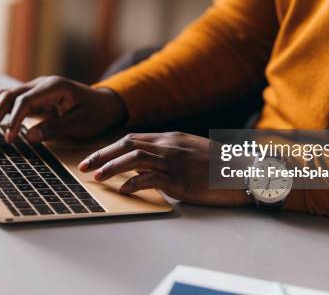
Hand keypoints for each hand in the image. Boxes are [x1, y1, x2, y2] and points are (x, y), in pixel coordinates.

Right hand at [0, 76, 126, 142]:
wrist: (104, 103)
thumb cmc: (96, 113)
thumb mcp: (81, 123)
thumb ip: (56, 128)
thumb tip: (29, 137)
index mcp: (55, 86)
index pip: (25, 100)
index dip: (14, 120)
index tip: (9, 139)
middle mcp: (41, 84)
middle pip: (9, 95)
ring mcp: (36, 88)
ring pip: (5, 96)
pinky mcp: (33, 97)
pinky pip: (11, 101)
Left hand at [79, 132, 250, 205]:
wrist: (244, 171)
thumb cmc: (219, 165)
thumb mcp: (192, 151)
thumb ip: (169, 154)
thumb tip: (147, 165)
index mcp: (171, 138)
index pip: (133, 139)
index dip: (110, 148)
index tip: (95, 157)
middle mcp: (170, 146)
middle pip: (127, 145)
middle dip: (102, 155)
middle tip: (84, 166)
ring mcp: (175, 161)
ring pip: (135, 159)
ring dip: (112, 167)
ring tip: (97, 177)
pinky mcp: (181, 180)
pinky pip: (151, 179)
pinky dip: (134, 183)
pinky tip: (124, 190)